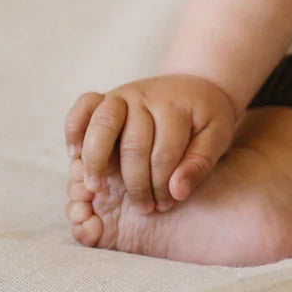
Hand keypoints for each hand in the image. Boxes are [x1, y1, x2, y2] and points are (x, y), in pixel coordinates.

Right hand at [64, 74, 236, 213]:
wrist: (194, 83)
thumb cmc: (205, 116)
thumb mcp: (217, 136)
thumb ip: (200, 163)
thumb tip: (177, 192)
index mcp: (174, 107)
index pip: (164, 154)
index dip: (163, 185)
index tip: (167, 205)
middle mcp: (144, 97)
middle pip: (133, 144)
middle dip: (136, 183)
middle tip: (144, 208)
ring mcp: (122, 94)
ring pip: (102, 123)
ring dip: (96, 159)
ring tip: (96, 188)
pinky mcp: (105, 97)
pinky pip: (83, 106)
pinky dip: (74, 127)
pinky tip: (75, 155)